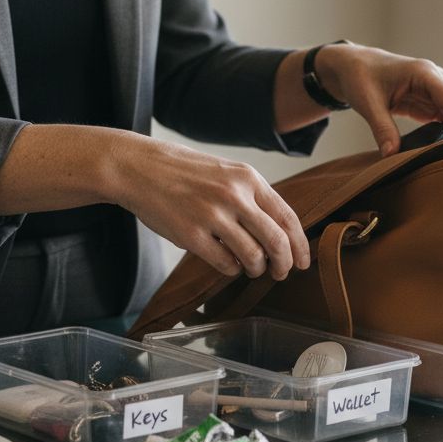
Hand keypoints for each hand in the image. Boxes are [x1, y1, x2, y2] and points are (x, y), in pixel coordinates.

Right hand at [109, 133, 309, 278]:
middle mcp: (234, 196)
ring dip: (256, 269)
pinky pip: (225, 264)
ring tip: (250, 268)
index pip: (287, 217)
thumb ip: (251, 197)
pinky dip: (231, 269)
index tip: (303, 262)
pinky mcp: (191, 235)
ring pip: (253, 256)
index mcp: (248, 179)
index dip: (300, 245)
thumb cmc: (183, 172)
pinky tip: (227, 264)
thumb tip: (279, 232)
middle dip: (284, 264)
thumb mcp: (226, 173)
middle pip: (276, 241)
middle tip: (280, 273)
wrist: (139, 167)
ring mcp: (212, 216)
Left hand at [316, 42, 442, 155]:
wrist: (353, 66)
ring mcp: (435, 91)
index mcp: (425, 74)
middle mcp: (437, 80)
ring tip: (439, 157)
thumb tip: (391, 156)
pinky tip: (433, 150)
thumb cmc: (360, 77)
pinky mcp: (429, 101)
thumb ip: (382, 129)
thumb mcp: (368, 103)